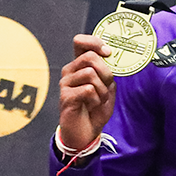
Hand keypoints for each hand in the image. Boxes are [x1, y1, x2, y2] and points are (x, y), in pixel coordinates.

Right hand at [57, 35, 115, 151]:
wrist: (86, 133)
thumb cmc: (95, 110)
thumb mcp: (107, 88)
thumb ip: (108, 72)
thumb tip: (110, 56)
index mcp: (79, 66)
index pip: (80, 42)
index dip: (95, 42)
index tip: (108, 52)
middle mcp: (70, 71)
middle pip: (90, 57)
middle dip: (106, 73)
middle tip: (106, 87)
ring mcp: (65, 84)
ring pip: (90, 74)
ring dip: (102, 90)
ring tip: (98, 100)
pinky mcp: (65, 97)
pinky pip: (88, 90)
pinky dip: (96, 99)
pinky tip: (92, 106)